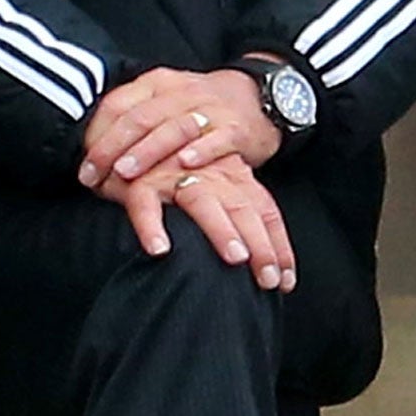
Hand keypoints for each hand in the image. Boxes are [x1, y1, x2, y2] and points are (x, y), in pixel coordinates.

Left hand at [77, 65, 278, 194]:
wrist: (258, 96)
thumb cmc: (200, 108)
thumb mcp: (165, 101)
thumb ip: (134, 119)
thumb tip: (93, 151)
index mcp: (157, 84)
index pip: (118, 104)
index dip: (96, 133)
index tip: (83, 164)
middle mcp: (180, 92)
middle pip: (140, 118)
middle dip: (112, 148)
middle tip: (93, 175)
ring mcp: (209, 109)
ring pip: (173, 128)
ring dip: (146, 152)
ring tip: (125, 172)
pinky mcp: (236, 128)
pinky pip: (216, 139)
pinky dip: (200, 151)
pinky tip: (184, 164)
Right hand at [102, 153, 296, 292]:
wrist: (130, 133)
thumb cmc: (173, 168)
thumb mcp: (212, 182)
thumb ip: (233, 210)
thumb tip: (259, 262)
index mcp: (231, 174)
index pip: (264, 210)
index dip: (278, 245)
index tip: (286, 282)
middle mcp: (209, 172)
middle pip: (242, 207)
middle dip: (260, 244)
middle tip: (268, 278)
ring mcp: (174, 173)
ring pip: (202, 202)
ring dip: (221, 229)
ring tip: (236, 259)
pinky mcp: (139, 178)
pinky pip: (144, 204)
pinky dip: (150, 225)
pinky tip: (159, 249)